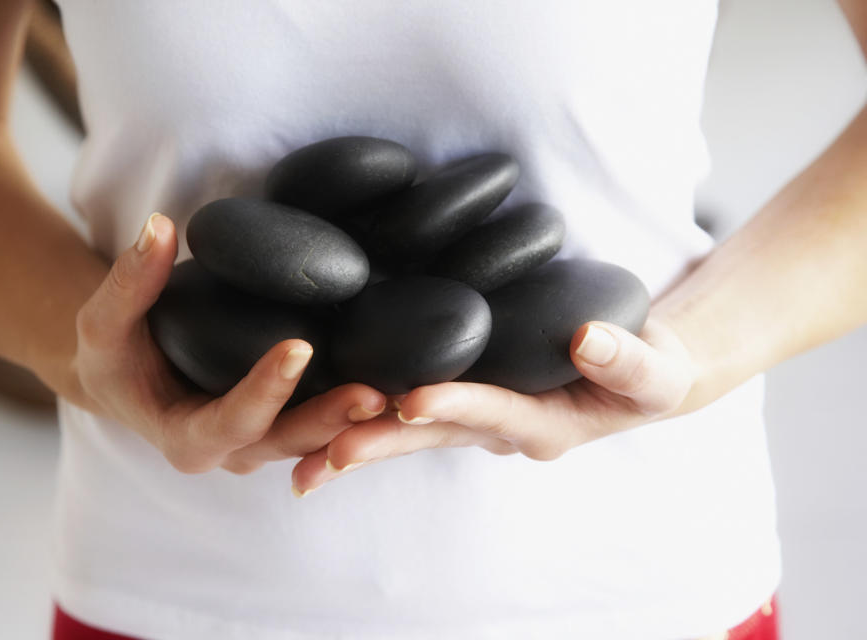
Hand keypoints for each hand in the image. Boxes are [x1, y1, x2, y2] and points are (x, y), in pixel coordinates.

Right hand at [73, 213, 385, 473]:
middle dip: (331, 419)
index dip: (265, 389)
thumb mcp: (103, 322)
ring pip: (319, 439)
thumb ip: (130, 281)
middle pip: (289, 442)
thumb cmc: (115, 356)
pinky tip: (401, 375)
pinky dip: (361, 406)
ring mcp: (265, 442)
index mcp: (186, 438)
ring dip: (359, 419)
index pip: (231, 421)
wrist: (129, 381)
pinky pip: (328, 421)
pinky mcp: (287, 423)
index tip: (298, 347)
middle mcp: (233, 450)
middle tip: (375, 392)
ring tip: (404, 389)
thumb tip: (158, 225)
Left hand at [291, 317, 694, 494]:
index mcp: (546, 424)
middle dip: (383, 443)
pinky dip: (370, 413)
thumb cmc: (649, 372)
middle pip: (435, 434)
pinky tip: (323, 412)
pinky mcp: (466, 395)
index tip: (412, 400)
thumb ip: (627, 359)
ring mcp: (479, 416)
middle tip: (329, 456)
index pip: (494, 412)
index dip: (455, 404)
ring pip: (412, 429)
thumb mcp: (656, 369)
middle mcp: (503, 428)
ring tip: (305, 460)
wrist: (638, 375)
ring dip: (362, 440)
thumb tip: (585, 338)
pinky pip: (412, 407)